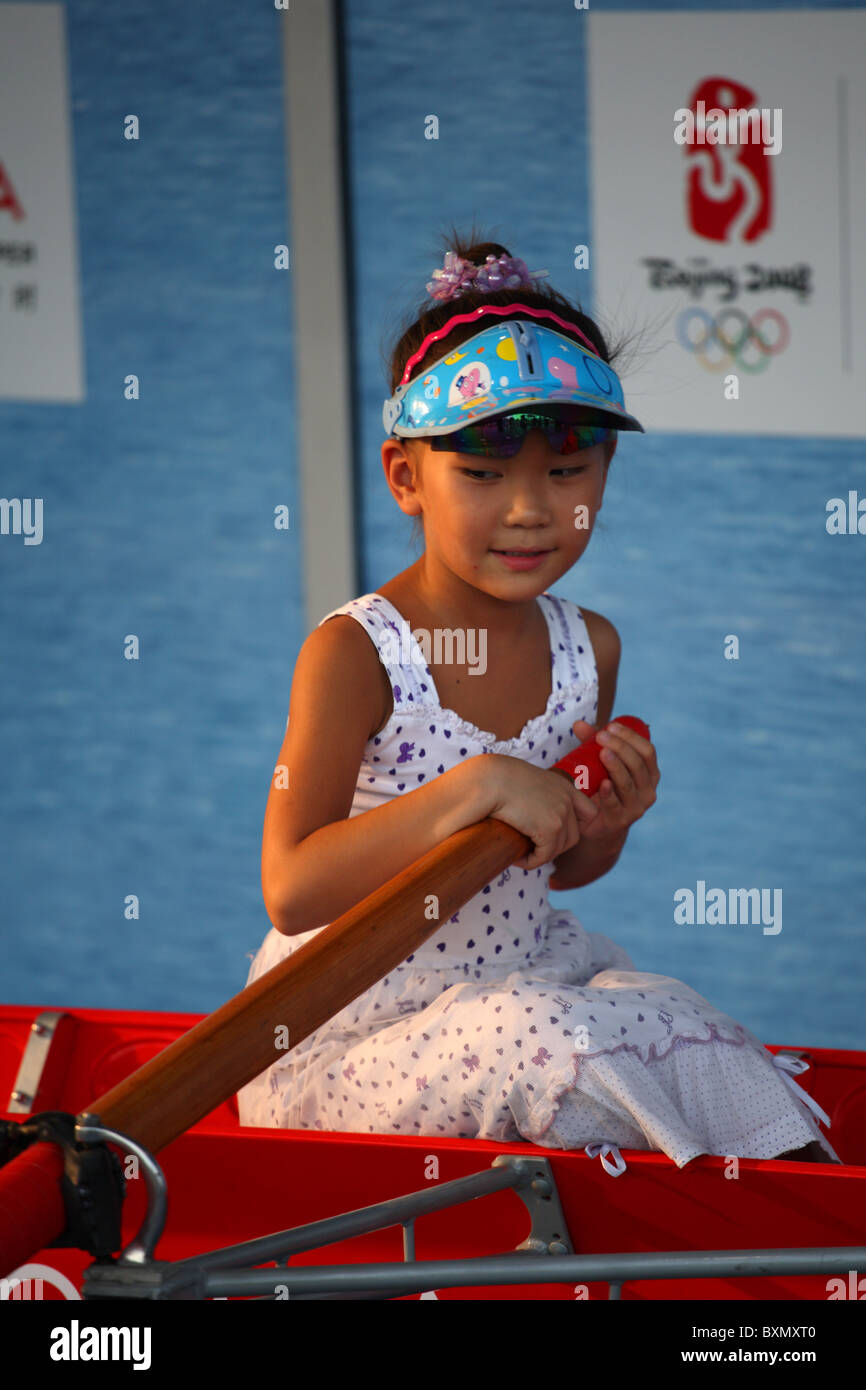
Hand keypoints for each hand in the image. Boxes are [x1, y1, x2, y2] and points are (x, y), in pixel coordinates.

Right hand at [483, 752, 601, 872]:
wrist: (490, 780)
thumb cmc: (497, 779)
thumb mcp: (525, 782)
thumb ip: (536, 795)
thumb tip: (529, 814)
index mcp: (563, 786)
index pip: (588, 812)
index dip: (575, 826)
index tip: (556, 832)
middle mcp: (567, 799)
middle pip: (573, 836)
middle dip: (554, 847)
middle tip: (532, 848)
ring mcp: (561, 814)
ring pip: (557, 849)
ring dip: (540, 856)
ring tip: (521, 854)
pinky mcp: (550, 830)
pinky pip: (543, 857)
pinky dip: (530, 862)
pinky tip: (516, 859)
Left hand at [568, 718, 659, 843]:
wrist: (598, 824)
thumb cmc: (603, 787)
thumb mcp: (601, 764)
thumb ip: (592, 744)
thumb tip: (578, 724)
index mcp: (649, 773)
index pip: (647, 751)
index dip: (631, 737)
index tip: (611, 726)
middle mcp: (648, 790)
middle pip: (638, 765)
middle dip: (620, 747)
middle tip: (601, 737)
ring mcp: (636, 807)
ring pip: (628, 784)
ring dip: (616, 766)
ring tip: (603, 753)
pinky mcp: (619, 820)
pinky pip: (614, 805)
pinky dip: (609, 793)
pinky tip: (603, 783)